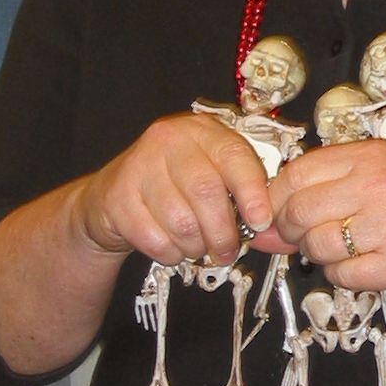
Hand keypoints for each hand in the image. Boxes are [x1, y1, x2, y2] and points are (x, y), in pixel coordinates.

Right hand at [72, 114, 290, 268]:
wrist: (112, 198)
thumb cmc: (173, 189)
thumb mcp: (211, 177)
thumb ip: (241, 195)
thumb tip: (273, 228)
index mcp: (201, 132)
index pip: (234, 155)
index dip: (252, 191)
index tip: (262, 220)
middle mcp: (168, 140)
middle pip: (206, 191)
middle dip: (224, 231)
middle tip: (227, 251)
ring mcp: (138, 166)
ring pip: (181, 221)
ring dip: (196, 246)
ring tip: (198, 247)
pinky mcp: (117, 198)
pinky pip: (155, 239)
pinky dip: (171, 253)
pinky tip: (171, 245)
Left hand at [269, 141, 385, 297]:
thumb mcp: (385, 173)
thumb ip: (326, 191)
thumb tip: (262, 230)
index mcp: (371, 155)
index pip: (296, 175)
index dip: (276, 201)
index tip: (278, 216)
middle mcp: (378, 185)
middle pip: (300, 213)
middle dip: (291, 233)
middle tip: (304, 239)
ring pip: (318, 247)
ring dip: (320, 256)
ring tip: (344, 251)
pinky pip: (344, 276)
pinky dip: (344, 276)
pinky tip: (363, 266)